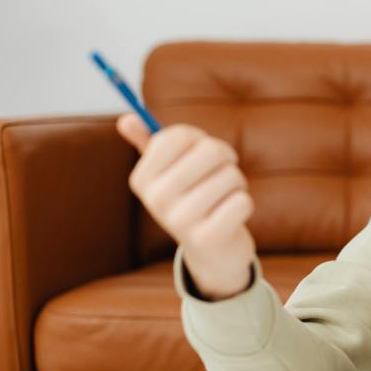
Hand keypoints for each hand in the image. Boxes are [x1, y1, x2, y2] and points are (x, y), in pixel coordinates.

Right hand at [117, 113, 255, 299]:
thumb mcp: (169, 173)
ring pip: (232, 175)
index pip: (179, 135)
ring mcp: (179, 221)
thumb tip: (126, 118)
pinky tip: (230, 216)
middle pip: (211, 151)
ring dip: (237, 183)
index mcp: (142, 179)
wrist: (211, 252)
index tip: (201, 152)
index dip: (200, 139)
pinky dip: (244, 204)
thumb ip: (150, 145)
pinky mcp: (207, 238)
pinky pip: (242, 201)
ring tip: (224, 198)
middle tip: (223, 171)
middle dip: (227, 158)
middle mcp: (155, 199)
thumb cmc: (193, 200)